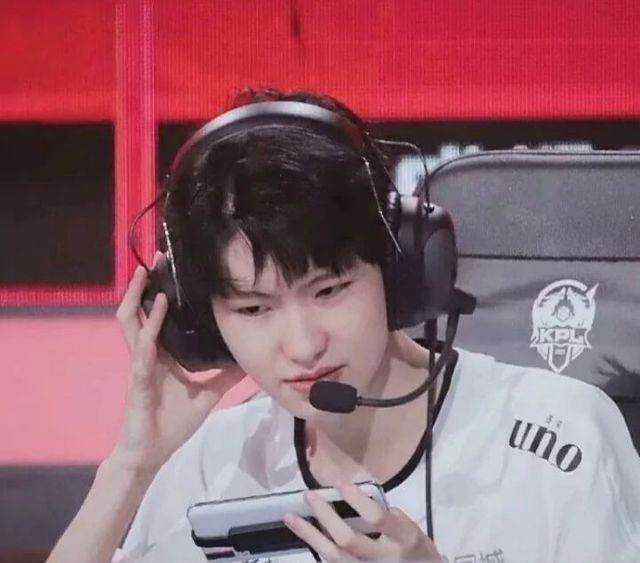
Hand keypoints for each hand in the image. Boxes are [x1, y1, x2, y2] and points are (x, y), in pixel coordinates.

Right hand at [110, 255, 245, 473]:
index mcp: (161, 355)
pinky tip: (157, 313)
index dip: (160, 292)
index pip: (157, 316)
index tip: (173, 269)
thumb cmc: (173, 423)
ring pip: (130, 323)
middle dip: (145, 284)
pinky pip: (142, 352)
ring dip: (138, 298)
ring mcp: (140, 365)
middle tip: (157, 257)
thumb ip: (224, 376)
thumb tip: (248, 360)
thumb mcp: (207, 394)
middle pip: (140, 311)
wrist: (150, 453)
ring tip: (148, 274)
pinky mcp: (138, 380)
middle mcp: (147, 354)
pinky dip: (149, 331)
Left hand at [283, 481, 440, 561]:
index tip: (339, 482)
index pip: (377, 518)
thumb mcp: (411, 529)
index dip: (356, 499)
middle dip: (325, 517)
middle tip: (309, 496)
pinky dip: (316, 548)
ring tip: (290, 517)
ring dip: (310, 535)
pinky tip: (304, 534)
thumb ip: (388, 517)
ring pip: (334, 557)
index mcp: (403, 539)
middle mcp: (384, 559)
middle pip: (348, 540)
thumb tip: (358, 499)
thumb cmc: (418, 551)